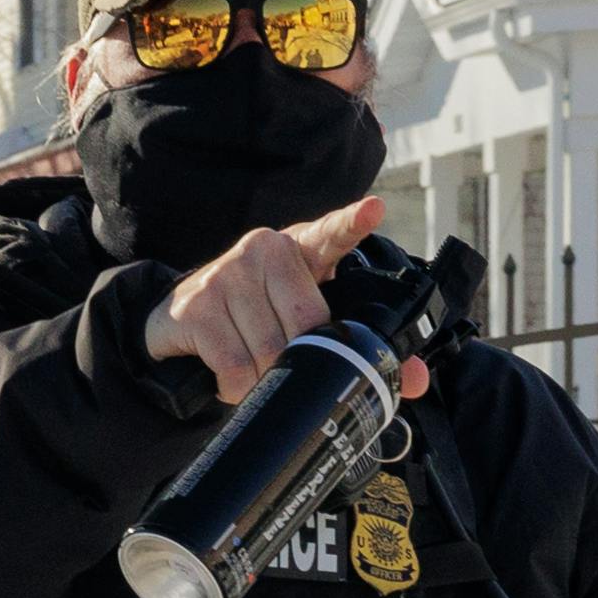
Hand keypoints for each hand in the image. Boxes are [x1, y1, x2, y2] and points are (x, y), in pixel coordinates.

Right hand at [139, 196, 430, 406]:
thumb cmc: (259, 315)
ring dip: (265, 380)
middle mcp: (264, 250)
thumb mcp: (305, 318)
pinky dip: (236, 387)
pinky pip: (233, 364)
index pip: (331, 233)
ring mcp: (227, 274)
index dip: (353, 221)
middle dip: (301, 361)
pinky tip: (231, 381)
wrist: (182, 316)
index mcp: (302, 249)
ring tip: (255, 373)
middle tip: (288, 368)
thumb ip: (360, 343)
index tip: (373, 210)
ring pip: (269, 351)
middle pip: (306, 324)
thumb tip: (415, 380)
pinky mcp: (198, 305)